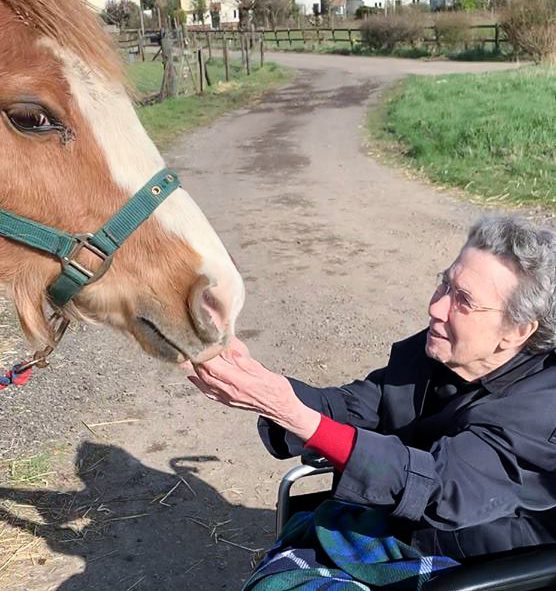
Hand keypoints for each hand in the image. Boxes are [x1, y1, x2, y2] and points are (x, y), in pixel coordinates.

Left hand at [184, 337, 320, 440]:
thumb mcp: (263, 370)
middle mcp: (230, 392)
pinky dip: (199, 383)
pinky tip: (193, 377)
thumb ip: (244, 361)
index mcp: (239, 382)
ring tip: (186, 358)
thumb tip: (230, 349)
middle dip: (195, 360)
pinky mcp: (228, 402)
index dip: (203, 356)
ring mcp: (227, 399)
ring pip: (204, 384)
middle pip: (206, 375)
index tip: (196, 343)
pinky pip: (209, 393)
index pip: (214, 368)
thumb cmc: (275, 388)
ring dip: (194, 370)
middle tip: (188, 346)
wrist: (281, 409)